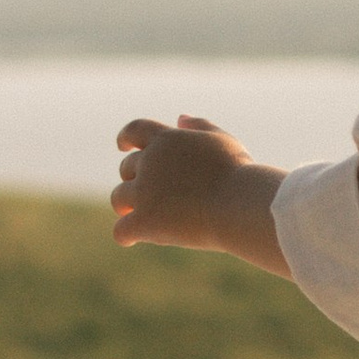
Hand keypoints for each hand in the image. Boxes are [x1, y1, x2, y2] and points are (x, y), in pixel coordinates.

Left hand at [111, 116, 292, 275]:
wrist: (240, 204)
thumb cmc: (238, 174)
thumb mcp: (222, 141)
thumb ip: (200, 127)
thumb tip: (180, 119)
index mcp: (167, 140)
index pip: (135, 130)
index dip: (125, 138)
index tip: (123, 146)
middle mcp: (150, 162)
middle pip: (126, 168)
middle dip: (133, 179)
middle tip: (146, 194)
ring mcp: (144, 192)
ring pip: (118, 198)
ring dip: (124, 206)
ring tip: (133, 215)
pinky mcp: (145, 221)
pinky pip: (121, 230)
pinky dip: (125, 234)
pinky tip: (132, 239)